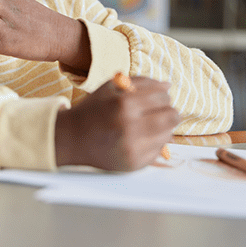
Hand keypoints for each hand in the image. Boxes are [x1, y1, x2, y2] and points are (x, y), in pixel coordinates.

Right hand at [54, 76, 179, 170]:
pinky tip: (139, 138)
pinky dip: (153, 142)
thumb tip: (168, 86)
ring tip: (146, 125)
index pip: (163, 98)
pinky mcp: (135, 164)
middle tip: (157, 111)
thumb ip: (142, 82)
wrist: (72, 139)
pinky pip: (159, 150)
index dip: (161, 96)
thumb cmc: (94, 109)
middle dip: (168, 111)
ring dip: (162, 127)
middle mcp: (130, 127)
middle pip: (172, 117)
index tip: (154, 98)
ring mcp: (133, 149)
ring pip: (169, 134)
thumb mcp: (112, 87)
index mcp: (124, 104)